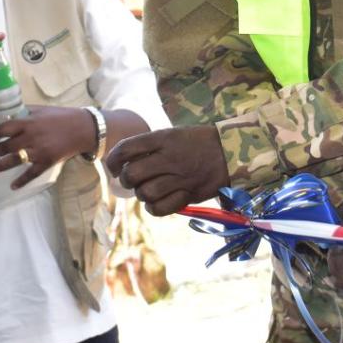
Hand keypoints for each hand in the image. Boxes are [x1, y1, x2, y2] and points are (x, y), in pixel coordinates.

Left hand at [0, 105, 95, 188]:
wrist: (83, 128)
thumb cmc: (62, 116)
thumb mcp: (42, 110)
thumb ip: (25, 112)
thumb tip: (10, 114)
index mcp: (28, 122)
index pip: (4, 128)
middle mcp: (31, 137)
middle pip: (6, 146)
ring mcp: (38, 151)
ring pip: (13, 161)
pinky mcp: (46, 162)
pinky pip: (31, 174)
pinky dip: (21, 181)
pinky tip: (12, 186)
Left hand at [104, 125, 228, 215]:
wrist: (230, 151)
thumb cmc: (198, 141)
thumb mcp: (174, 133)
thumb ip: (151, 145)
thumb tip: (124, 161)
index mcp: (163, 138)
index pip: (125, 149)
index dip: (112, 160)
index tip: (113, 167)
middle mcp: (169, 158)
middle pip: (131, 174)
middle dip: (125, 180)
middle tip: (131, 180)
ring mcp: (179, 177)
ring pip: (144, 193)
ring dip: (141, 194)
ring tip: (148, 189)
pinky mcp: (189, 194)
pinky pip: (159, 209)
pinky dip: (153, 208)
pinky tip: (156, 202)